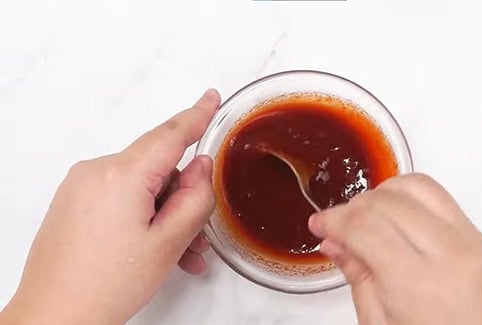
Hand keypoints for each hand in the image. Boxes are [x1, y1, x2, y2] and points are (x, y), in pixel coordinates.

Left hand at [0, 89, 220, 324]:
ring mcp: (81, 186)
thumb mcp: (168, 242)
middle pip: (156, 168)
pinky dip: (142, 216)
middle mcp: (96, 171)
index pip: (169, 135)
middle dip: (182, 196)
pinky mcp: (74, 202)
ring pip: (140, 187)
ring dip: (165, 213)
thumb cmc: (108, 284)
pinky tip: (156, 249)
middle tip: (198, 235)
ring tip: (181, 254)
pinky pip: (120, 197)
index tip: (212, 96)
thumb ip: (194, 198)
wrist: (54, 317)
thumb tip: (201, 166)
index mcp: (122, 175)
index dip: (196, 115)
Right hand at [309, 174, 481, 324]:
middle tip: (338, 226)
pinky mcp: (481, 238)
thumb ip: (359, 279)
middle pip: (386, 201)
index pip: (364, 226)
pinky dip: (410, 196)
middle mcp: (447, 253)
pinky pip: (441, 197)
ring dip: (382, 193)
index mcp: (416, 284)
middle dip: (353, 207)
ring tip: (367, 217)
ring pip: (416, 186)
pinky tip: (396, 216)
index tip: (319, 224)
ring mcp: (470, 241)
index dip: (333, 220)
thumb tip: (334, 243)